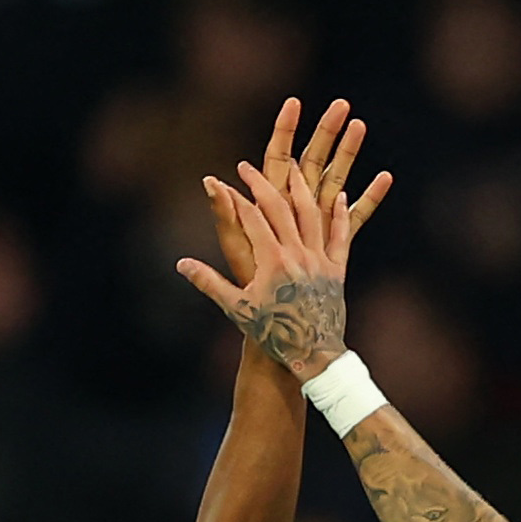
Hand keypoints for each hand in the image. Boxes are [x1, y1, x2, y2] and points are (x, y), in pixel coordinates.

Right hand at [176, 116, 391, 379]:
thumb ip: (209, 283)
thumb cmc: (273, 334)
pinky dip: (337, 216)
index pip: (251, 217)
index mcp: (272, 261)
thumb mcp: (237, 309)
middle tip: (247, 167)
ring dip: (300, 189)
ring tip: (292, 170)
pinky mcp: (337, 270)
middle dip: (261, 183)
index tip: (223, 181)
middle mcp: (297, 254)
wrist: (314, 355)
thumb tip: (181, 264)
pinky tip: (338, 197)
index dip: (235, 197)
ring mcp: (319, 260)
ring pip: (311, 215)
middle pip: (279, 207)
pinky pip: (339, 236)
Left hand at [205, 96, 372, 287]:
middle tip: (342, 103)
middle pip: (312, 159)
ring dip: (350, 154)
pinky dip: (369, 198)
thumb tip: (211, 181)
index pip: (278, 156)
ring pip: (336, 180)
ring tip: (362, 125)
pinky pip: (355, 217)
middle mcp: (295, 207)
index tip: (295, 102)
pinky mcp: (333, 243)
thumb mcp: (236, 244)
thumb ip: (226, 213)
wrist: (275, 322)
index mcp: (271, 202)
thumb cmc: (249, 283)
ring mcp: (316, 223)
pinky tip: (387, 177)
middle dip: (326, 131)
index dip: (285, 129)